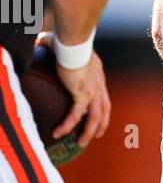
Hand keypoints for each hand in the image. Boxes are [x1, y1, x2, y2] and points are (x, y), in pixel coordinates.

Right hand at [36, 33, 110, 147]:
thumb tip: (38, 42)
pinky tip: (59, 133)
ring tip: (81, 143)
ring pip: (95, 117)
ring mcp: (92, 90)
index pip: (102, 92)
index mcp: (96, 72)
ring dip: (89, 131)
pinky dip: (68, 125)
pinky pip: (76, 115)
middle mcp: (98, 82)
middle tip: (97, 135)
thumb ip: (50, 45)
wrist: (73, 42)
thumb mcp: (60, 44)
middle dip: (102, 123)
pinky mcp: (82, 94)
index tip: (97, 114)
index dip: (101, 105)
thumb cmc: (65, 39)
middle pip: (105, 108)